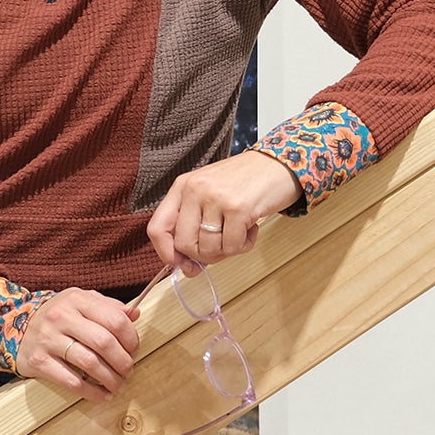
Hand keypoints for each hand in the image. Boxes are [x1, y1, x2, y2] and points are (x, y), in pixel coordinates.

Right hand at [18, 287, 140, 403]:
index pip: (115, 320)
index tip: (134, 351)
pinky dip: (92, 392)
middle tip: (129, 371)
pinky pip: (72, 381)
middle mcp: (61, 317)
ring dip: (110, 379)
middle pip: (104, 342)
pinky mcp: (39, 362)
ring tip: (118, 385)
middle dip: (123, 362)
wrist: (13, 326)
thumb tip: (135, 313)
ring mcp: (48, 339)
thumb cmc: (56, 317)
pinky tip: (101, 395)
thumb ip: (108, 306)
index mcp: (77, 300)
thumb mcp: (80, 302)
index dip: (131, 339)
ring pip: (90, 363)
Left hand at [147, 151, 301, 273]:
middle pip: (184, 244)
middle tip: (222, 246)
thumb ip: (195, 229)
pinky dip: (244, 245)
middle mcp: (195, 189)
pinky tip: (251, 229)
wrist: (278, 164)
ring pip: (208, 248)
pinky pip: (232, 246)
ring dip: (227, 250)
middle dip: (204, 255)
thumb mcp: (210, 197)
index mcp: (182, 186)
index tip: (181, 264)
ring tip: (239, 232)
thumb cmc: (244, 183)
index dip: (166, 253)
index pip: (157, 228)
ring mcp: (216, 198)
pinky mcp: (238, 208)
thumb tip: (188, 269)